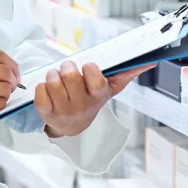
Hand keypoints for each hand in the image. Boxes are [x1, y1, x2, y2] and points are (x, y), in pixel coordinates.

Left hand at [35, 61, 154, 138]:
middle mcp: (81, 105)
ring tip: (56, 78)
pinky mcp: (46, 112)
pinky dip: (40, 86)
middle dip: (67, 66)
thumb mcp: (108, 88)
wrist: (71, 125)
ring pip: (53, 81)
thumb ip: (126, 74)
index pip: (96, 81)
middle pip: (70, 76)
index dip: (90, 70)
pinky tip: (47, 89)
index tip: (88, 66)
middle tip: (68, 68)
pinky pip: (39, 92)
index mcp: (97, 96)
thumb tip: (148, 62)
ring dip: (52, 74)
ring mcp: (63, 110)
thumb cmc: (90, 99)